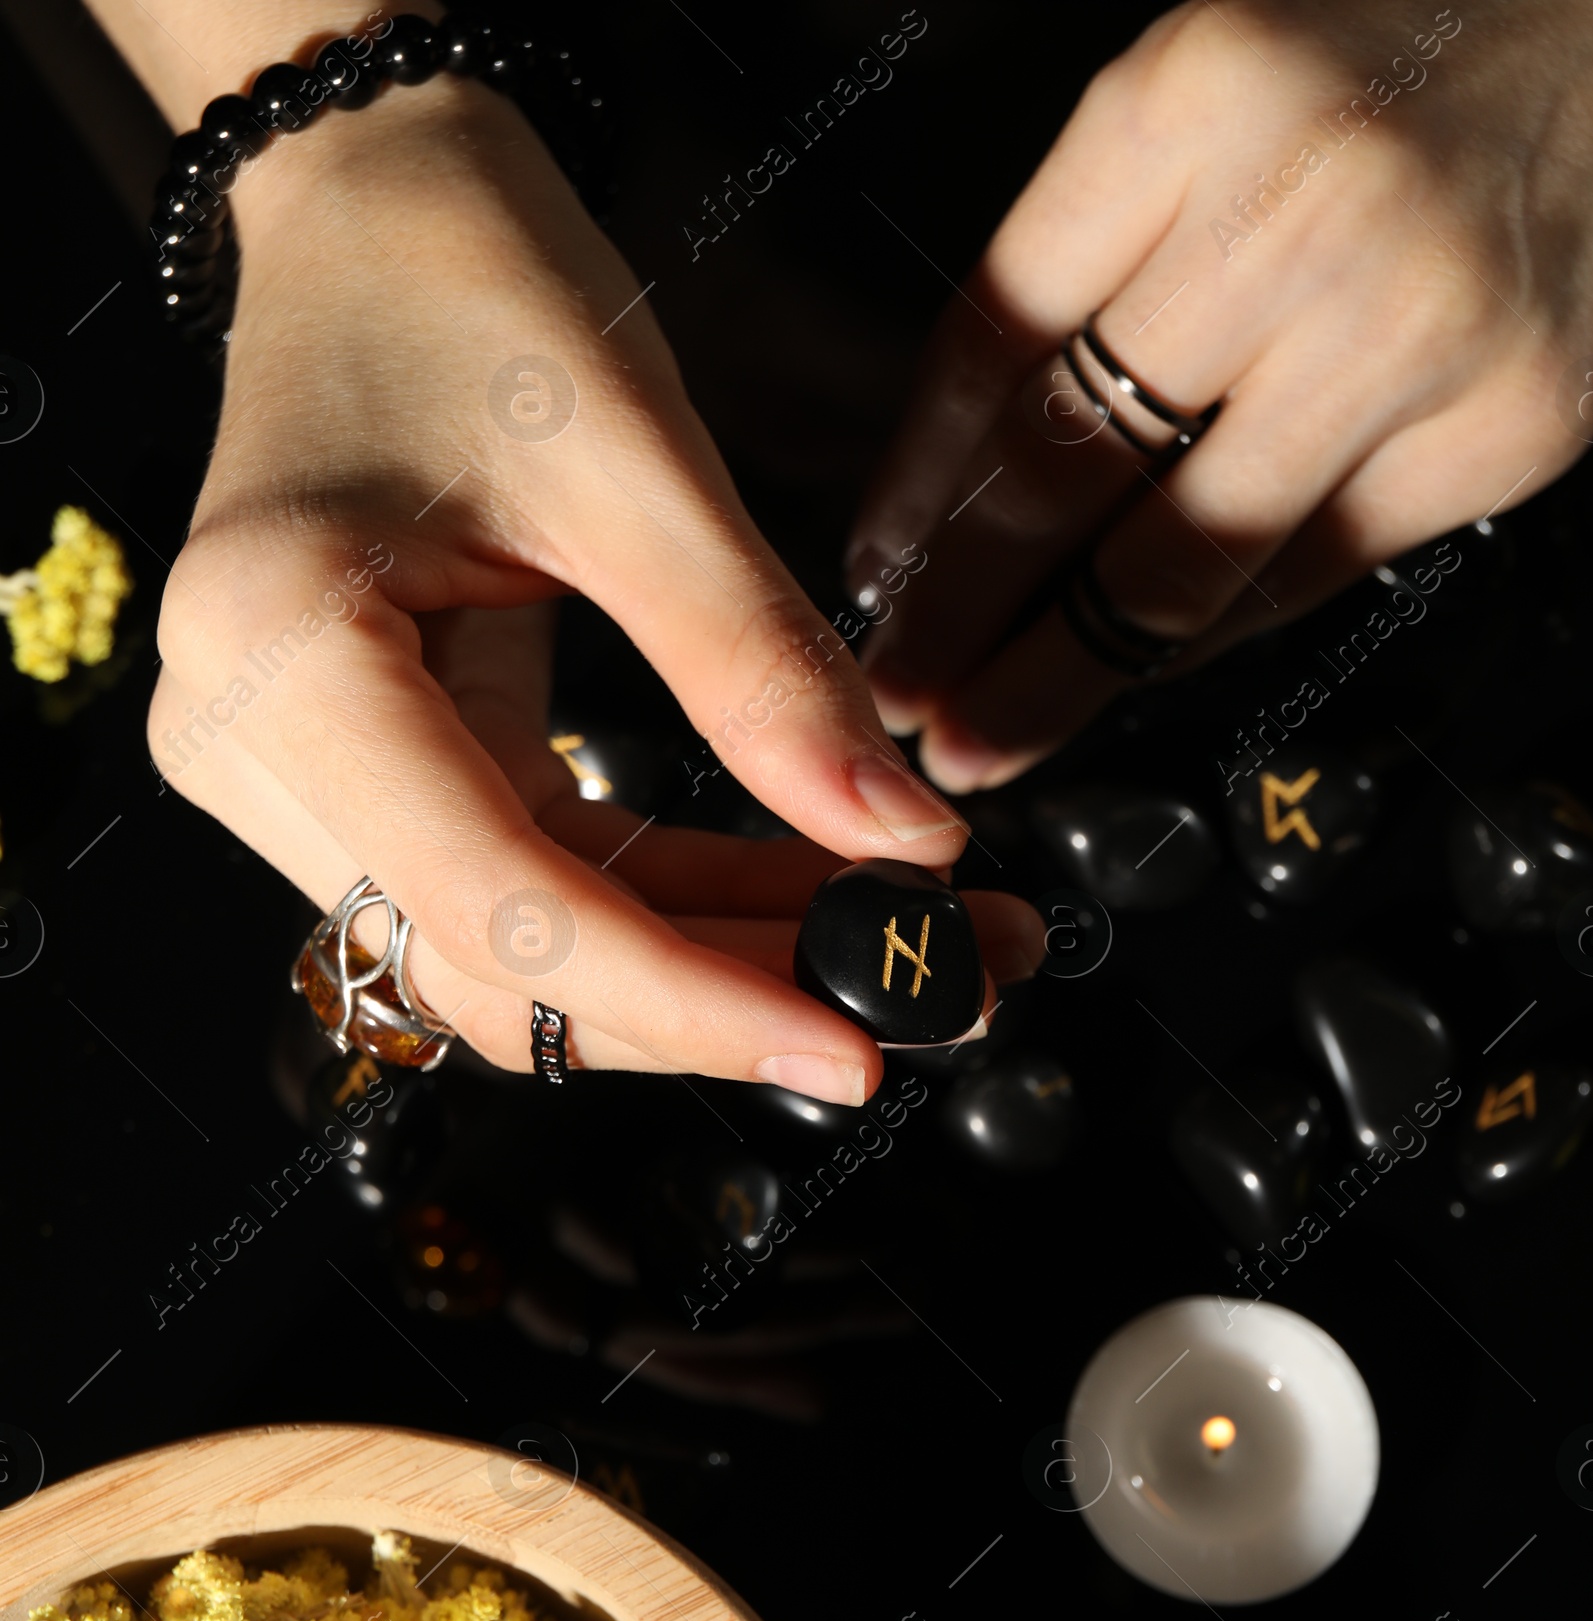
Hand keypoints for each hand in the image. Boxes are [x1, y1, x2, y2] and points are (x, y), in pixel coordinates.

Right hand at [148, 70, 1041, 1098]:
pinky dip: (680, 907)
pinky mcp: (370, 780)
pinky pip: (537, 890)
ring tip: (910, 941)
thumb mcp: (633, 460)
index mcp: (282, 656)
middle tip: (940, 990)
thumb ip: (762, 666)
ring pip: (529, 957)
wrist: (368, 211)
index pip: (498, 904)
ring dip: (720, 967)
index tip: (857, 1040)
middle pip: (510, 968)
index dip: (688, 998)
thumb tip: (908, 844)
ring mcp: (302, 779)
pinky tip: (817, 895)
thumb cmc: (464, 278)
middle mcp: (254, 749)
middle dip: (730, 997)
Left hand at [846, 0, 1592, 790]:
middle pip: (1072, 470)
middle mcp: (1301, 215)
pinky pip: (1311, 573)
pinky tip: (1136, 670)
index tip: (878, 577)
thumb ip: (1099, 250)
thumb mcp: (1215, 93)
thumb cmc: (1404, 66)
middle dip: (963, 615)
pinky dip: (1205, 638)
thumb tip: (969, 463)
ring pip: (1186, 558)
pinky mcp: (1503, 425)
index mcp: (1192, 101)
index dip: (919, 488)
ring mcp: (1414, 330)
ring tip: (988, 733)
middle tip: (901, 696)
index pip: (1001, 339)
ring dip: (1064, 670)